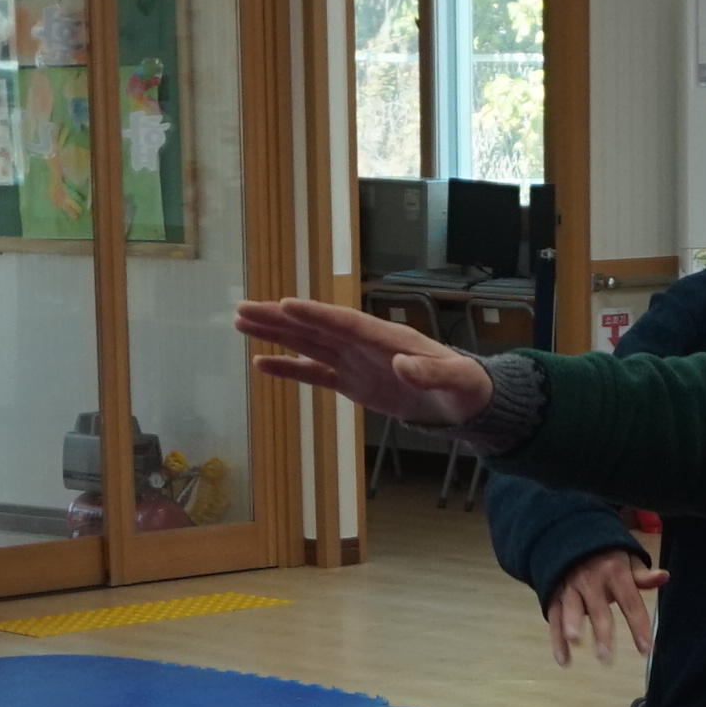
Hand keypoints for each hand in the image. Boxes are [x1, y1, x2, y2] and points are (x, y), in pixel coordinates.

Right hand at [237, 293, 494, 426]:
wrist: (463, 402)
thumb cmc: (464, 387)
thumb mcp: (456, 380)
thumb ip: (431, 373)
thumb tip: (403, 365)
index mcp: (387, 338)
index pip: (344, 323)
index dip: (315, 315)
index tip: (285, 305)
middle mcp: (365, 344)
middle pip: (315, 328)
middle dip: (280, 318)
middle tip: (243, 308)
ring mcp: (355, 362)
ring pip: (308, 344)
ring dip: (276, 334)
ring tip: (242, 323)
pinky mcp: (352, 382)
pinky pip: (314, 373)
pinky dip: (289, 368)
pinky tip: (261, 363)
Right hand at [547, 548, 661, 666]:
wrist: (570, 538)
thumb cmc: (606, 557)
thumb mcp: (627, 559)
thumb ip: (642, 575)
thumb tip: (664, 576)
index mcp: (614, 572)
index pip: (630, 602)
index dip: (638, 626)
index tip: (646, 650)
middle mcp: (591, 580)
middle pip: (598, 609)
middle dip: (602, 632)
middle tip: (606, 657)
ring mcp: (570, 588)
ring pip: (571, 609)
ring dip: (572, 624)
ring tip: (575, 641)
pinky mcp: (554, 595)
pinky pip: (555, 618)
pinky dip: (557, 640)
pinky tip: (564, 660)